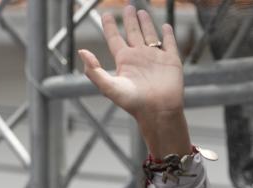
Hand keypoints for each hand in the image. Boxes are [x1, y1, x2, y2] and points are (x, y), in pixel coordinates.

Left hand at [79, 6, 189, 156]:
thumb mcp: (110, 87)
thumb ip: (94, 71)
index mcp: (124, 61)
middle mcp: (139, 57)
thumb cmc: (134, 103)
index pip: (114, 38)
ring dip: (146, 24)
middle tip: (128, 7)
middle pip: (132, 33)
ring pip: (150, 35)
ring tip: (142, 12)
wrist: (158, 111)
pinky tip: (166, 27)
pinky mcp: (171, 61)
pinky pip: (169, 43)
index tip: (106, 14)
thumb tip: (81, 51)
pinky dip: (168, 34)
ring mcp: (155, 58)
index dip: (110, 26)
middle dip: (130, 20)